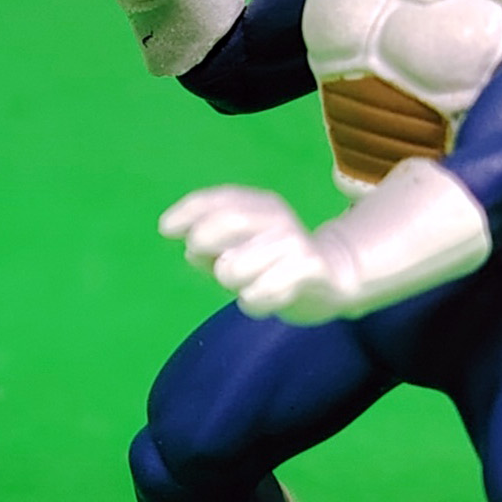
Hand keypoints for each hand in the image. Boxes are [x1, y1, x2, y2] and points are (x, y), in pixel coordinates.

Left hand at [159, 186, 347, 324]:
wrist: (335, 279)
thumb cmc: (274, 265)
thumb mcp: (239, 250)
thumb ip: (211, 247)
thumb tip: (190, 249)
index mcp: (261, 205)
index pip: (219, 199)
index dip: (188, 211)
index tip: (166, 229)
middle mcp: (278, 218)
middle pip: (228, 221)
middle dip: (203, 242)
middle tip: (206, 262)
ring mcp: (294, 243)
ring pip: (234, 267)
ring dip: (230, 281)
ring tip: (246, 285)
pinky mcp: (309, 270)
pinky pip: (259, 293)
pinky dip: (253, 302)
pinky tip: (264, 298)